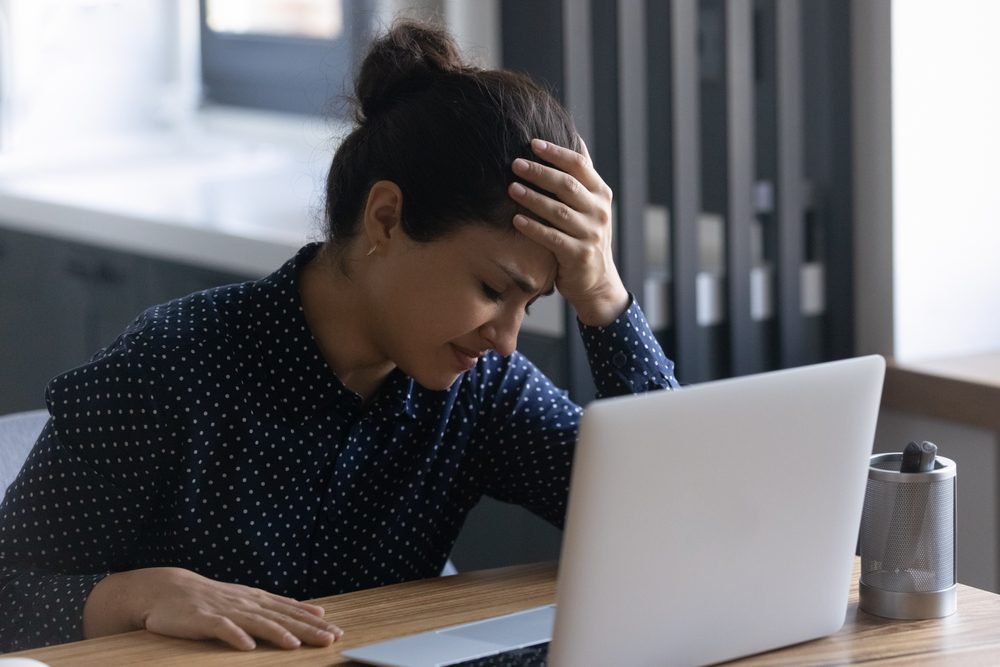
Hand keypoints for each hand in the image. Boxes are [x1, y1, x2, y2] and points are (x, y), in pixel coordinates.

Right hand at [83, 567, 342, 650]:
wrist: (166, 588)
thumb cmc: (210, 598)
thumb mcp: (248, 600)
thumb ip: (279, 607)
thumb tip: (314, 611)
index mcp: (257, 600)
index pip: (291, 611)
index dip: (314, 623)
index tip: (336, 632)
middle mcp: (246, 603)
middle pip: (281, 617)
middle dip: (306, 629)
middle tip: (329, 639)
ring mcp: (225, 611)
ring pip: (256, 622)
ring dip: (276, 633)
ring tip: (294, 645)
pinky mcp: (203, 620)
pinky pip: (221, 629)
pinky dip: (234, 636)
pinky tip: (247, 646)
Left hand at [508, 138, 628, 326]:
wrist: (596, 281)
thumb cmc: (585, 236)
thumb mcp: (590, 205)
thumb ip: (583, 176)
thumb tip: (575, 138)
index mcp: (601, 194)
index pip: (580, 166)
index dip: (557, 153)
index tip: (533, 143)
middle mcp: (599, 211)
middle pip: (567, 185)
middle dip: (540, 172)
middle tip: (515, 164)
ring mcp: (591, 234)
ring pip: (558, 211)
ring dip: (533, 198)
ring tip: (511, 188)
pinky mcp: (579, 255)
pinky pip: (552, 238)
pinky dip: (533, 228)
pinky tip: (516, 220)